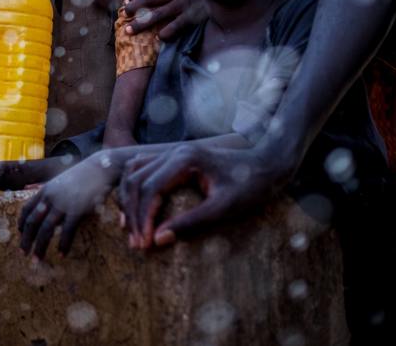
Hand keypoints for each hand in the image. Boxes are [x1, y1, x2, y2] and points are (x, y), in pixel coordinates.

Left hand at [17, 158, 113, 258]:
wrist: (99, 168)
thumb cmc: (81, 175)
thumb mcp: (60, 180)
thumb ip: (48, 190)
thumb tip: (34, 195)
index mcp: (44, 190)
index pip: (26, 209)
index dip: (21, 223)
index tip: (20, 234)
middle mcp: (50, 198)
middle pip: (32, 222)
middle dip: (26, 240)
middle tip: (23, 253)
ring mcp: (63, 204)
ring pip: (46, 229)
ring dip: (40, 246)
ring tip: (37, 259)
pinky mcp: (77, 210)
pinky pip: (66, 231)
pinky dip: (63, 244)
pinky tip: (61, 254)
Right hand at [118, 141, 286, 249]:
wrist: (268, 165)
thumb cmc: (251, 187)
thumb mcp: (224, 209)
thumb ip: (191, 223)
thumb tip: (158, 239)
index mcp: (184, 160)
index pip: (149, 188)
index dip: (142, 218)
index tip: (144, 243)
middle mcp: (173, 152)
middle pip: (135, 181)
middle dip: (132, 213)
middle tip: (136, 243)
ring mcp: (172, 153)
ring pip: (133, 173)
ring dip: (127, 200)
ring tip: (129, 228)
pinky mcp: (174, 160)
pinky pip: (142, 170)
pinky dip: (133, 189)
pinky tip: (135, 209)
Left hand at [124, 0, 205, 40]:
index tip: (126, 0)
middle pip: (148, 0)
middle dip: (133, 7)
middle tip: (123, 14)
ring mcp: (183, 4)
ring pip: (157, 14)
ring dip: (141, 23)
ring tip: (129, 30)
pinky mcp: (193, 16)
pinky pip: (177, 25)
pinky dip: (167, 31)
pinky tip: (159, 37)